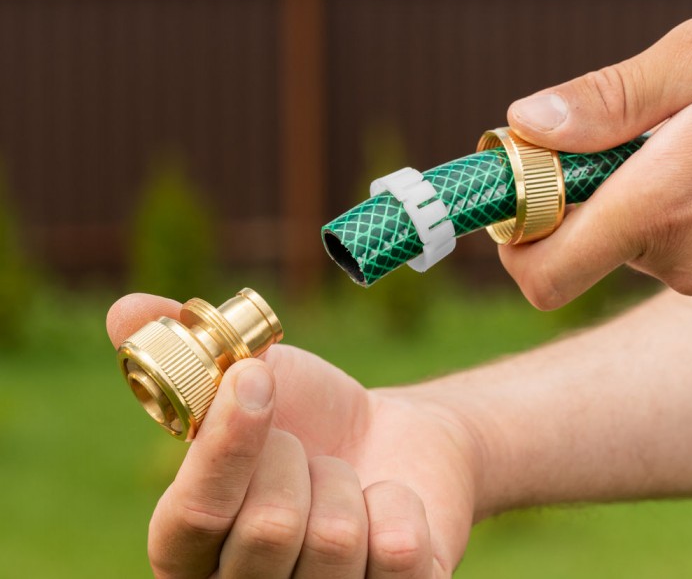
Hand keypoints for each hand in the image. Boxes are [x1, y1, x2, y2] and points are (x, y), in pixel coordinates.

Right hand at [107, 294, 479, 577]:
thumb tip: (126, 310)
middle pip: (271, 528)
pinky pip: (398, 549)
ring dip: (346, 481)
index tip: (253, 379)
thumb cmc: (306, 414)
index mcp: (193, 542)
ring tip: (341, 478)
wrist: (388, 437)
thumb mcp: (246, 377)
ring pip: (336, 539)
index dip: (225, 449)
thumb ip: (185, 352)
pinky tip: (383, 502)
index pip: (192, 518)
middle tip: (306, 446)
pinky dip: (397, 501)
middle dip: (299, 457)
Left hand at [502, 17, 691, 308]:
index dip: (516, 236)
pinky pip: (664, 245)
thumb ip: (615, 97)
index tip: (521, 182)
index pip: (542, 276)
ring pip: (621, 243)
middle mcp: (682, 262)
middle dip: (575, 199)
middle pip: (576, 250)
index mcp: (661, 209)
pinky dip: (661, 210)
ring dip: (624, 196)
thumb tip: (525, 123)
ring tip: (675, 146)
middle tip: (610, 140)